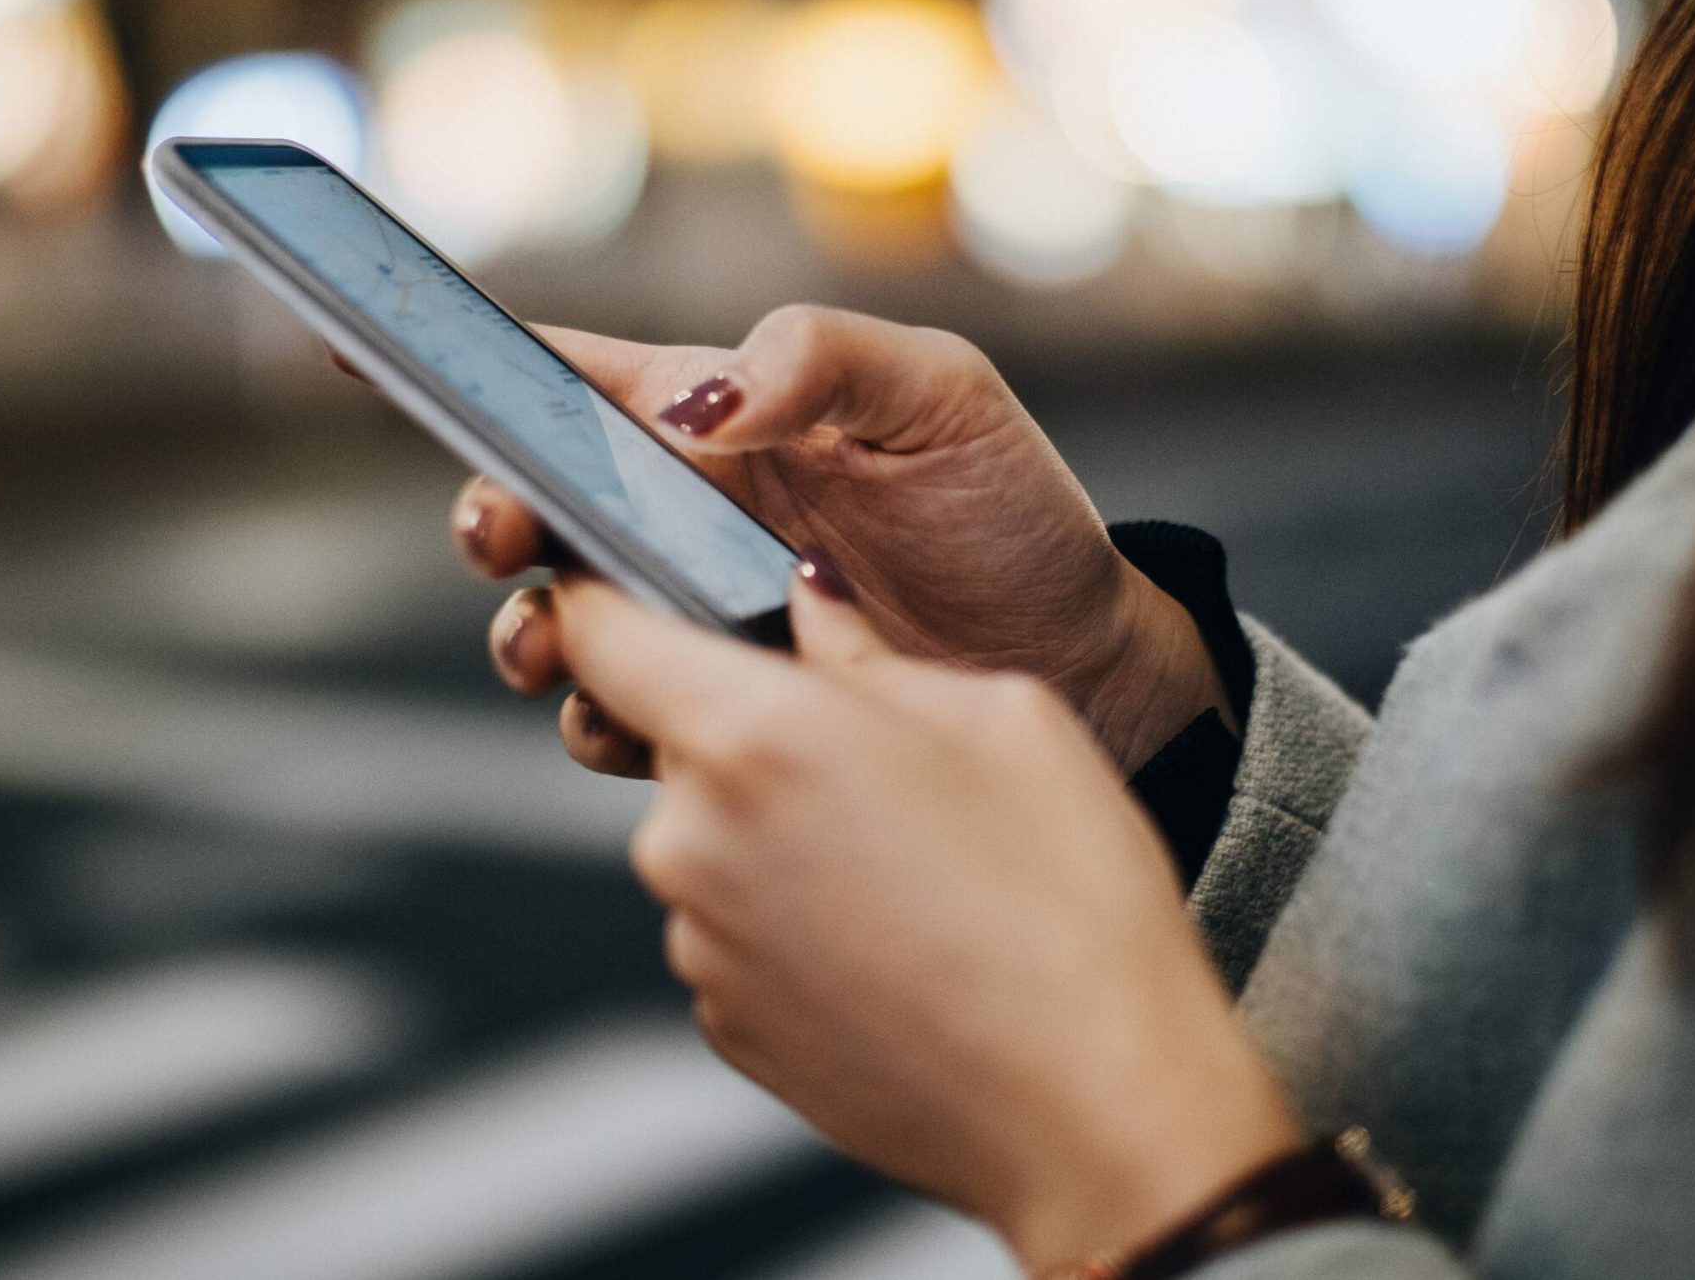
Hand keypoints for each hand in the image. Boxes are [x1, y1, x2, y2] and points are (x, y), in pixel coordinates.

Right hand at [402, 305, 1224, 772]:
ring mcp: (698, 616)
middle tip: (504, 536)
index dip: (463, 357)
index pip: (569, 375)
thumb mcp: (940, 397)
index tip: (353, 340)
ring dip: (531, 632)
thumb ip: (818, 360)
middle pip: (535, 505)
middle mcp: (687, 512)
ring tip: (559, 642)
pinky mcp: (724, 708)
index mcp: (720, 414)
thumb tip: (691, 404)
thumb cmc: (1011, 510)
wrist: (1086, 665)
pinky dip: (607, 723)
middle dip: (491, 516)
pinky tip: (643, 722)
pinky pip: (625, 718)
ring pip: (561, 622)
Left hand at [555, 566, 1303, 1272]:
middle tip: (883, 761)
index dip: (599, 595)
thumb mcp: (999, 715)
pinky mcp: (723, 1024)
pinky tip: (900, 941)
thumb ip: (869, 649)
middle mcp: (691, 838)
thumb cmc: (1069, 902)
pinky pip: (735, 928)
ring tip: (915, 868)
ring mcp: (697, 943)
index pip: (599, 631)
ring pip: (712, 838)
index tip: (623, 585)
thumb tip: (808, 601)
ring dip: (780, 832)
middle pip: (674, 742)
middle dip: (755, 732)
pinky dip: (794, 919)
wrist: (1095, 1109)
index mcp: (751, 734)